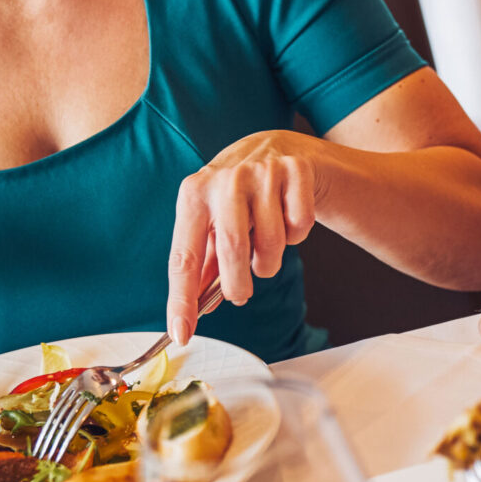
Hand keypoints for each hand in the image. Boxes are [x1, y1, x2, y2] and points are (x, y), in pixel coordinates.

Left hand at [167, 130, 320, 343]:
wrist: (277, 148)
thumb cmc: (238, 195)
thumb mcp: (212, 220)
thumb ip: (203, 263)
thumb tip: (194, 308)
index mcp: (194, 194)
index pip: (183, 257)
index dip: (182, 300)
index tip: (181, 333)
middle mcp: (225, 179)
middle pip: (231, 251)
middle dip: (238, 285)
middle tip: (241, 293)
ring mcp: (262, 172)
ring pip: (271, 244)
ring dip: (270, 260)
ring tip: (266, 245)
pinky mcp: (295, 170)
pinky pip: (299, 227)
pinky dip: (296, 235)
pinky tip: (287, 218)